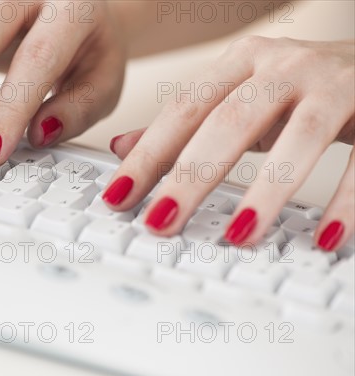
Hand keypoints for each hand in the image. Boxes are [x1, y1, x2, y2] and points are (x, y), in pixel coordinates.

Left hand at [105, 37, 353, 251]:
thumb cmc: (298, 87)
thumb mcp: (238, 97)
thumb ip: (185, 125)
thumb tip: (123, 148)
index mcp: (242, 64)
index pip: (182, 111)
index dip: (148, 155)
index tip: (118, 196)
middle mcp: (284, 67)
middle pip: (228, 122)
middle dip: (190, 177)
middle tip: (161, 222)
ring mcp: (334, 85)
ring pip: (298, 138)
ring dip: (265, 192)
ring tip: (237, 236)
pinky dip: (347, 202)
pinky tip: (325, 237)